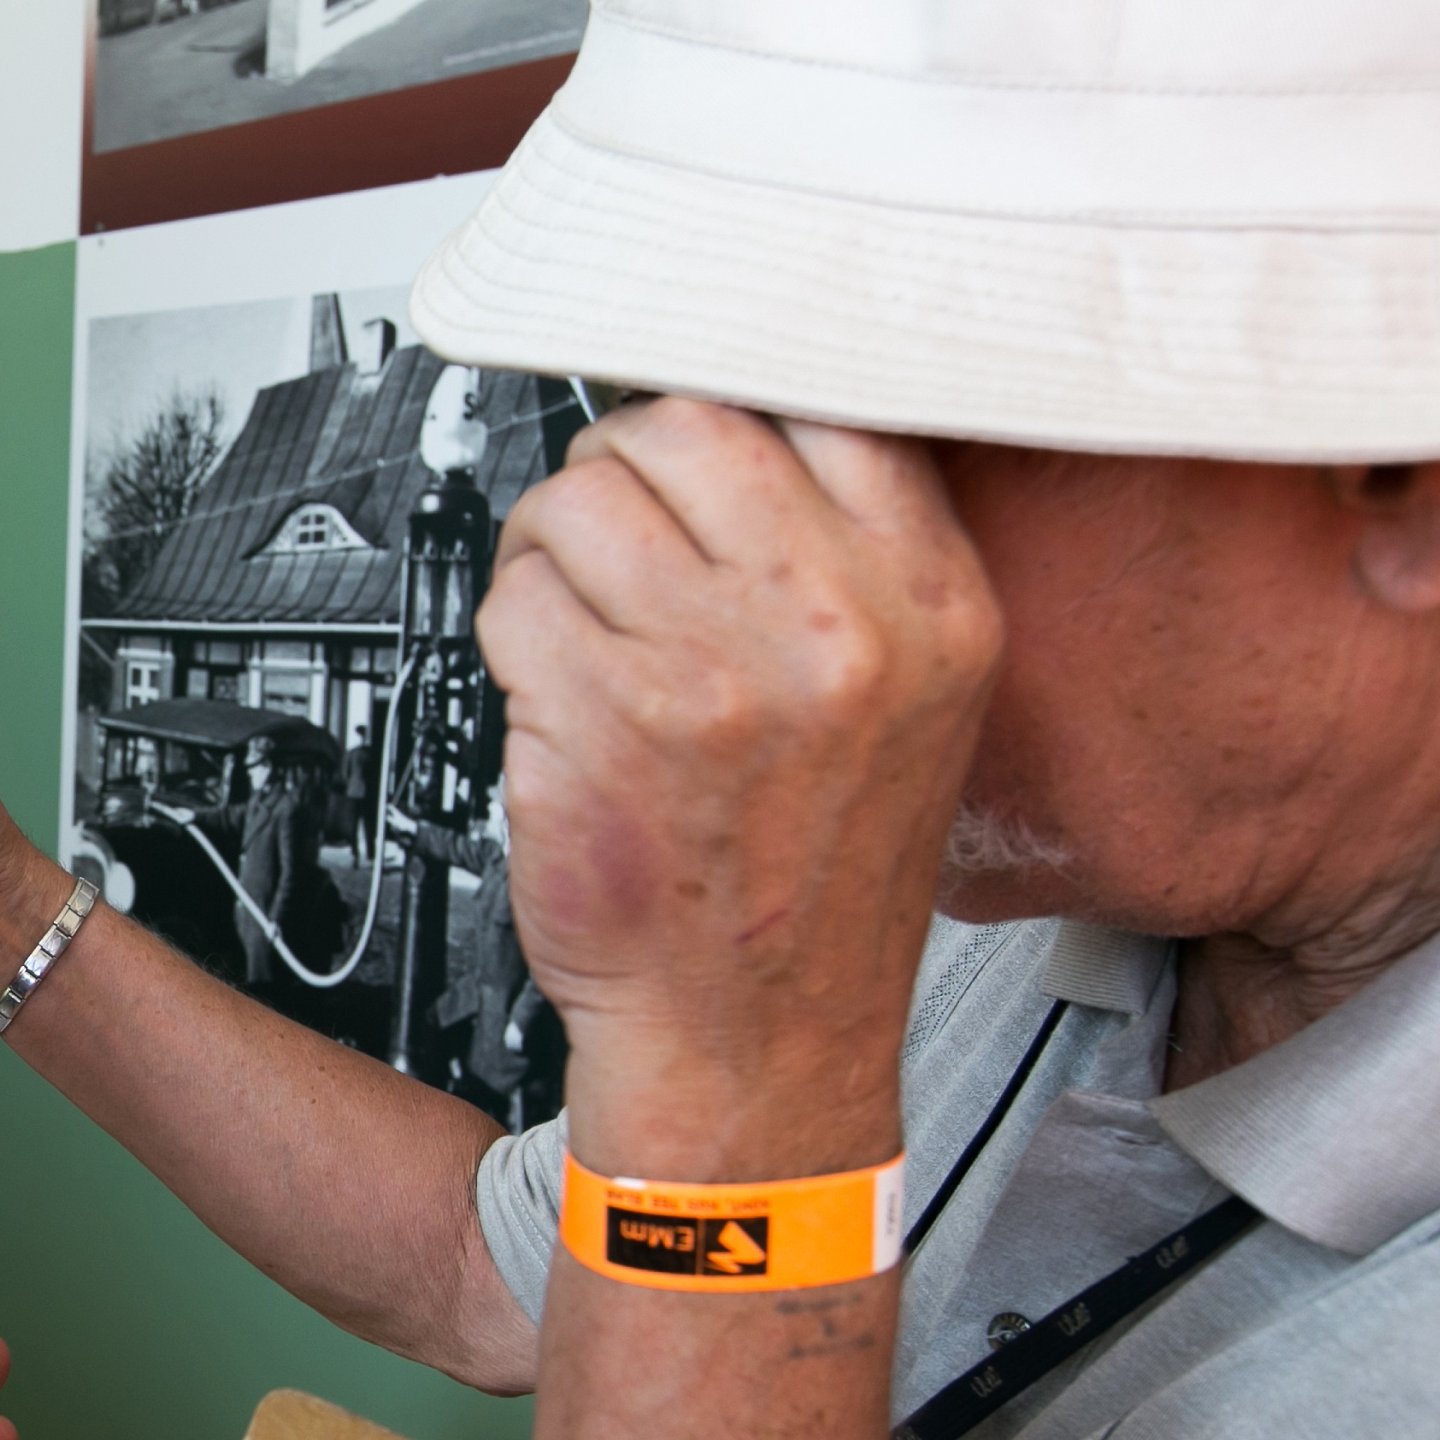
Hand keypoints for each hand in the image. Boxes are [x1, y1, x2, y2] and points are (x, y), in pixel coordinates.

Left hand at [479, 402, 1002, 1176]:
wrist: (756, 1039)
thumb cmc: (811, 877)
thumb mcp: (910, 697)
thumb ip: (854, 555)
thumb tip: (737, 422)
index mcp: (930, 597)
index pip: (822, 399)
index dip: (729, 407)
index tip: (692, 449)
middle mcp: (834, 624)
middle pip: (684, 424)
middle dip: (619, 463)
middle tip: (607, 525)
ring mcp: (714, 670)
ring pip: (578, 503)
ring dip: (549, 548)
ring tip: (576, 618)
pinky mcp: (601, 721)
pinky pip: (512, 604)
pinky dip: (508, 636)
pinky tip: (551, 693)